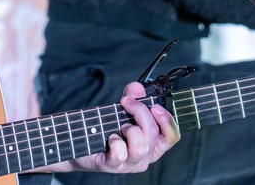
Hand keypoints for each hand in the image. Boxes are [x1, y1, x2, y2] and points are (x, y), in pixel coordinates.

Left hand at [56, 82, 179, 174]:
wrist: (81, 142)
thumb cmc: (106, 128)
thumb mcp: (122, 110)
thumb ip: (132, 97)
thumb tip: (138, 88)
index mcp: (153, 144)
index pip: (172, 136)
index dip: (167, 120)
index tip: (154, 106)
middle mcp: (145, 156)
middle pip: (153, 133)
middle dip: (140, 112)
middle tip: (126, 102)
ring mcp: (129, 163)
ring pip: (141, 146)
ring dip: (130, 129)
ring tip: (120, 126)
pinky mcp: (113, 165)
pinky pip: (120, 154)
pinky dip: (115, 142)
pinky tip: (110, 138)